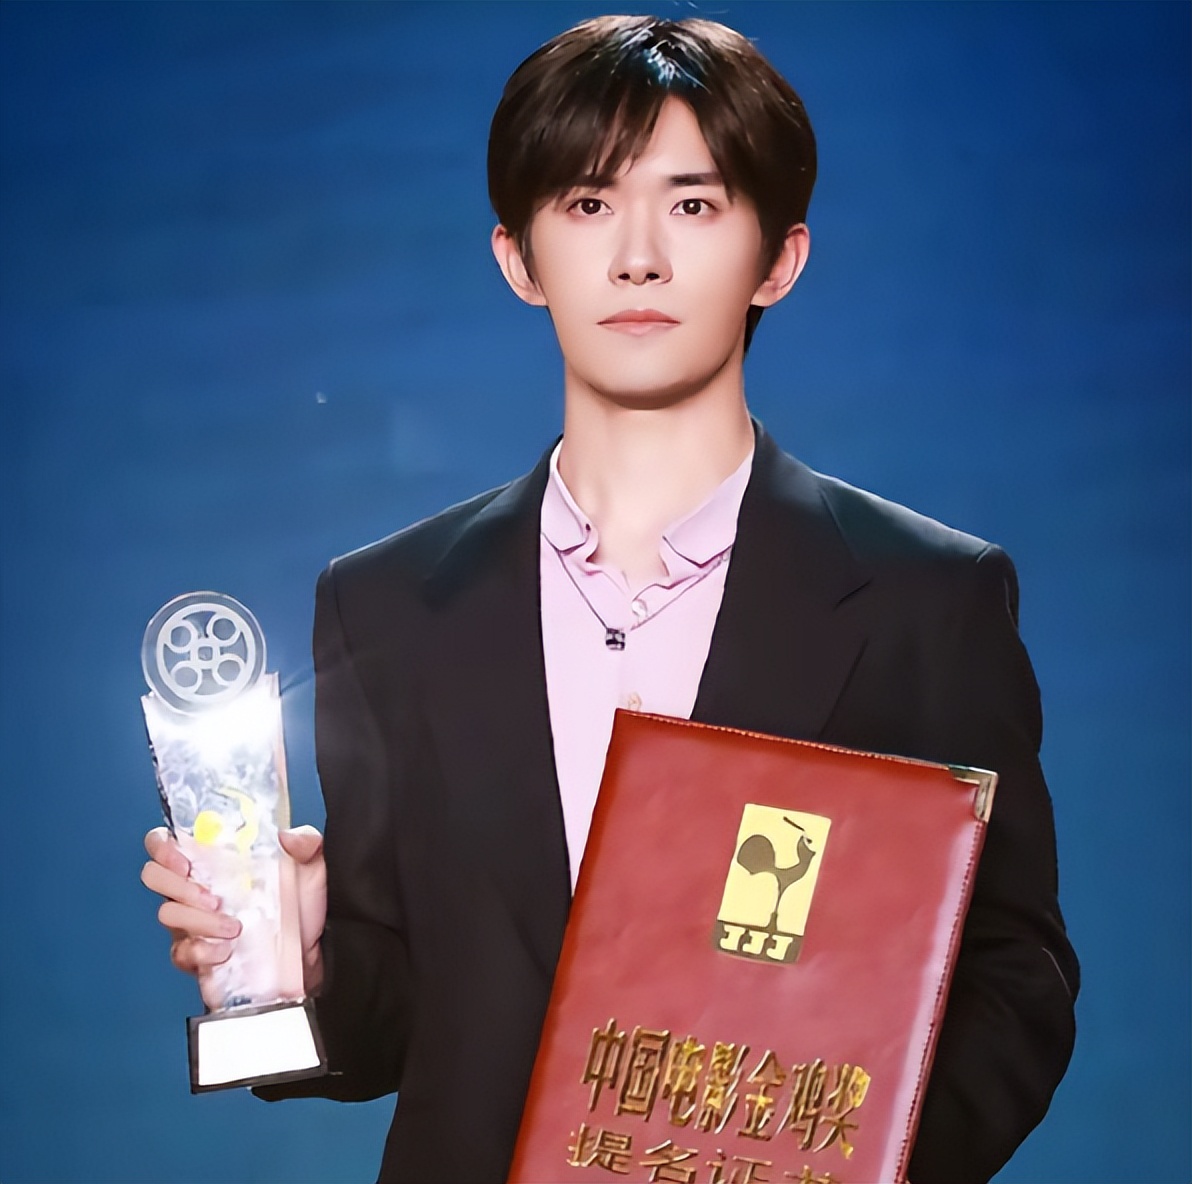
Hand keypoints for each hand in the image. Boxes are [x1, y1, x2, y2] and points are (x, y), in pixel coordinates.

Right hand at [141, 825, 327, 1007]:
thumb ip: (307, 843)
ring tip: (233, 926)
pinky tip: (224, 950)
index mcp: (218, 861)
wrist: (311, 957)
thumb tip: (288, 837)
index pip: (169, 842)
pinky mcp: (197, 956)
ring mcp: (193, 923)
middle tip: (212, 896)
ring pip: (167, 914)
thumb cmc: (304, 909)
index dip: (164, 846)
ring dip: (197, 919)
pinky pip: (181, 952)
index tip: (185, 859)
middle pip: (155, 876)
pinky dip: (200, 950)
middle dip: (176, 884)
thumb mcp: (313, 868)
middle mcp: (198, 888)